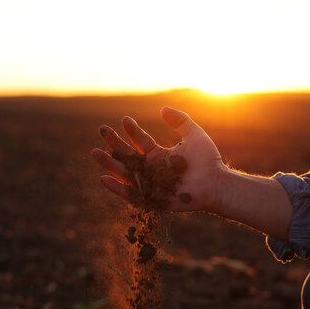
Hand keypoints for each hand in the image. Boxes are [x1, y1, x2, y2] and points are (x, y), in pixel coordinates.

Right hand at [91, 107, 226, 211]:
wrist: (216, 183)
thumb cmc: (208, 160)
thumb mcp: (194, 135)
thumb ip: (180, 121)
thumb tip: (163, 109)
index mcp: (159, 155)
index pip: (140, 141)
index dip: (132, 130)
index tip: (124, 119)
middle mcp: (152, 169)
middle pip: (127, 156)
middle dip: (113, 144)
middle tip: (101, 130)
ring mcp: (150, 184)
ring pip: (124, 173)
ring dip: (109, 163)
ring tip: (93, 152)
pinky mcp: (152, 200)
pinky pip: (131, 195)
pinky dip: (117, 188)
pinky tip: (104, 178)